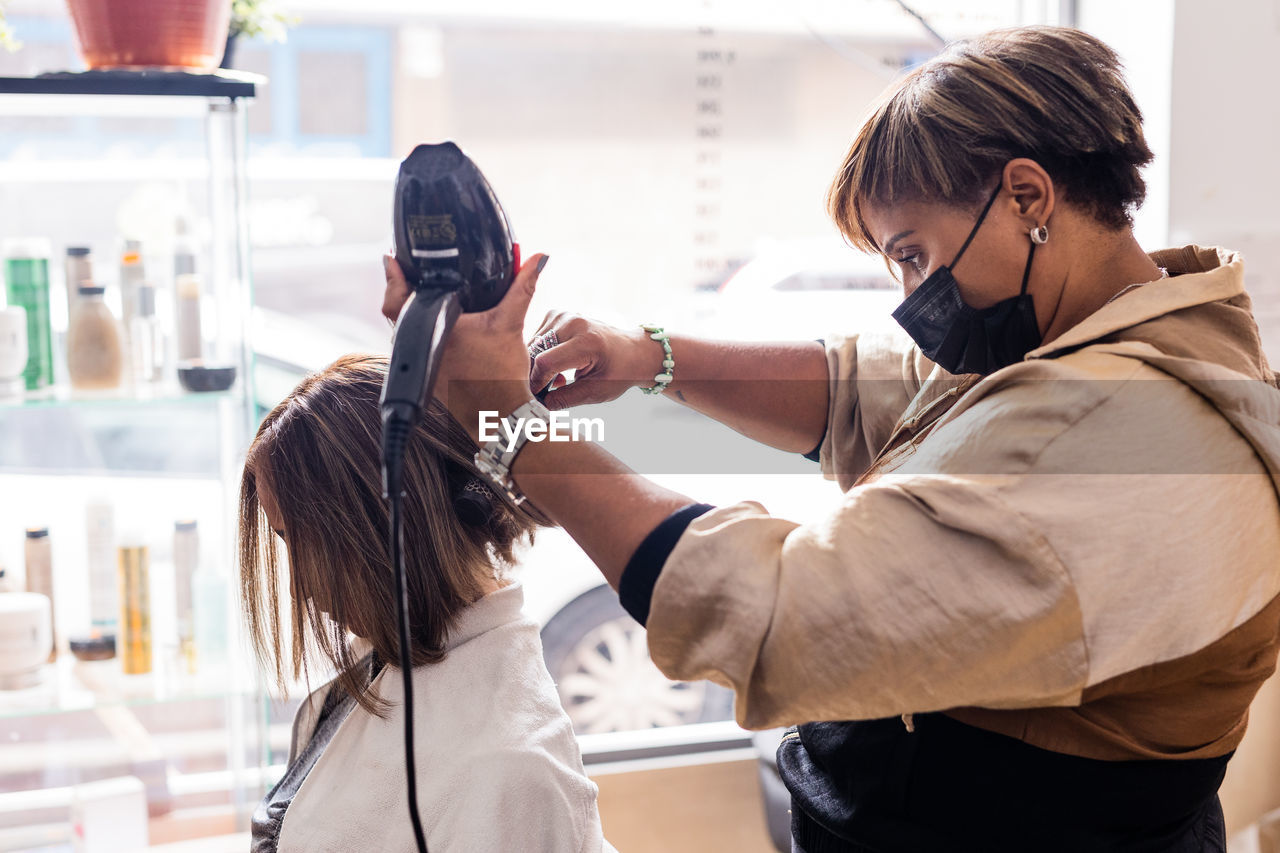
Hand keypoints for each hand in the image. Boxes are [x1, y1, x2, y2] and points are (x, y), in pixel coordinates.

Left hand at [382, 250, 548, 437]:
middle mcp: (421, 347)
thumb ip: (522, 287)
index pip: (396, 298)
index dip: (392, 277)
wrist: (499, 415)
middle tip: (411, 273)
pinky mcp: (426, 379)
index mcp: (435, 328)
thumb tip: (537, 260)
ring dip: (414, 315)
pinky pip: (417, 351)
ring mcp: (421, 366)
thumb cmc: (501, 375)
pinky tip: (441, 331)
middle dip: (406, 293)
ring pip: (407, 332)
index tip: (391, 260)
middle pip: (399, 312)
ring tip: (428, 299)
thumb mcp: (512, 323)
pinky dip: (425, 337)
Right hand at [528, 312, 663, 409]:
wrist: (633, 351)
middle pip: (535, 353)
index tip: (537, 397)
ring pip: (532, 345)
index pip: (546, 363)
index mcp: (587, 342)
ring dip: (537, 365)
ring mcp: (564, 315)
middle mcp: (574, 323)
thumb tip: (538, 405)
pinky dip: (541, 354)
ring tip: (560, 379)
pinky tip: (558, 365)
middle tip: (550, 391)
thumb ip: (564, 399)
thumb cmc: (619, 372)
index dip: (536, 383)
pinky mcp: (558, 314)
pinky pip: (537, 338)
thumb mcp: (595, 392)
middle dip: (535, 375)